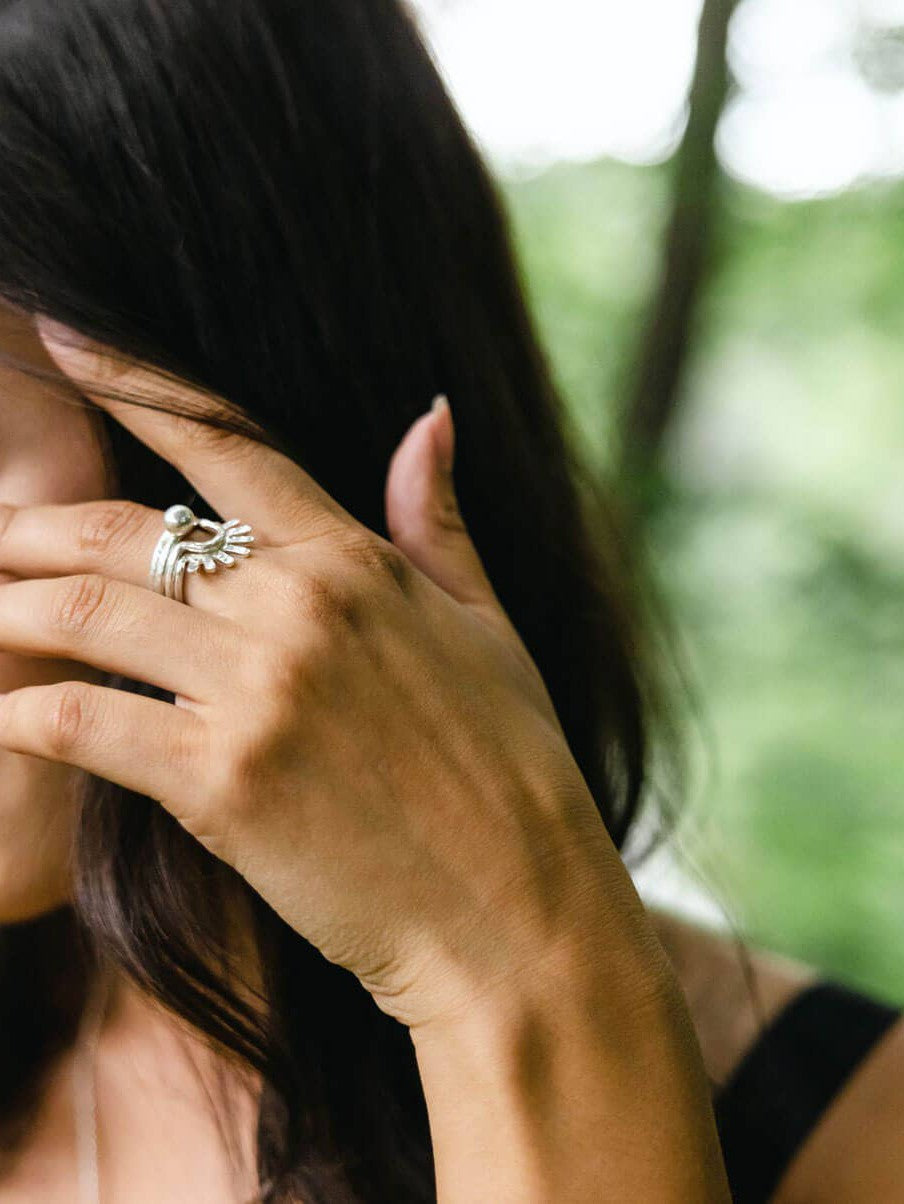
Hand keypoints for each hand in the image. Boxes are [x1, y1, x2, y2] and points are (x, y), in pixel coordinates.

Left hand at [0, 322, 653, 1031]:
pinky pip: (81, 721)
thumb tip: (431, 418)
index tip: (62, 337)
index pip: (226, 444)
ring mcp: (257, 689)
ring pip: (84, 614)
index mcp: (357, 562)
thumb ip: (437, 523)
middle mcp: (298, 606)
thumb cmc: (513, 772)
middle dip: (34, 526)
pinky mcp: (220, 780)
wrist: (517, 911)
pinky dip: (23, 714)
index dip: (133, 382)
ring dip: (11, 608)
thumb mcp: (487, 628)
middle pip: (124, 531)